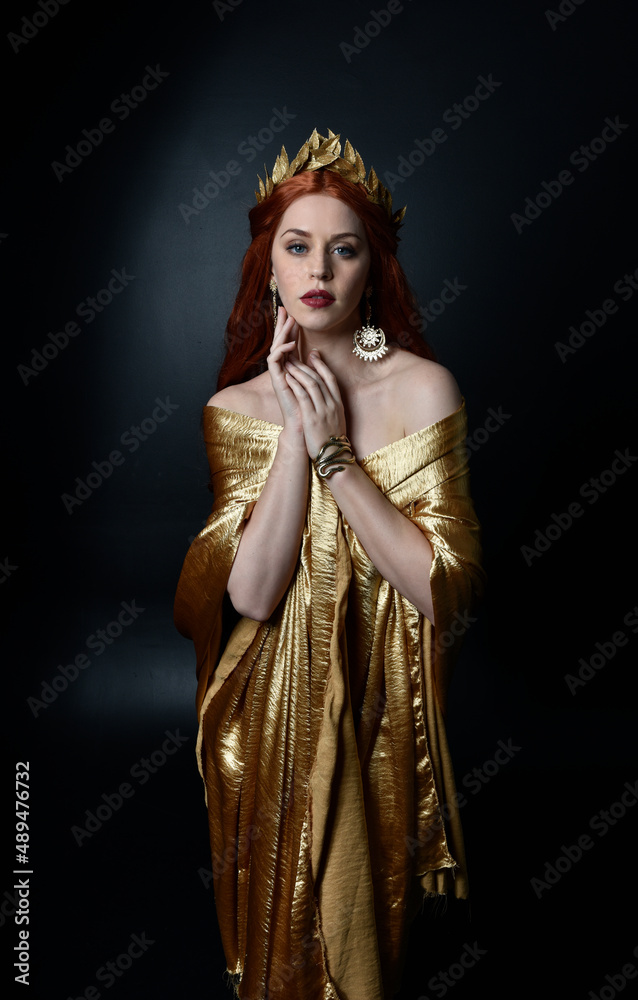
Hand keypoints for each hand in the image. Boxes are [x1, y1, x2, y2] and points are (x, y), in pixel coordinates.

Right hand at [267, 306, 303, 431]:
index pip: (288, 343)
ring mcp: (278, 374)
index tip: (293, 313)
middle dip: (281, 325)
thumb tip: (315, 350)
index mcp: (290, 367)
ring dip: (282, 334)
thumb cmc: (310, 405)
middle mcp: (282, 369)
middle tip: (283, 308)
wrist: (303, 424)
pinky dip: (282, 351)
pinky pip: (274, 360)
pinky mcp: (276, 380)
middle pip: (279, 342)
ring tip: (289, 321)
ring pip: (276, 348)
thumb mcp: (313, 380)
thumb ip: (312, 365)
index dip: (289, 328)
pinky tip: (290, 344)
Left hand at [282, 351, 347, 458]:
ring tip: (288, 363)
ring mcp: (323, 411)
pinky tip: (287, 377)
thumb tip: (325, 397)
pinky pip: (303, 396)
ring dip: (298, 371)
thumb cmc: (332, 441)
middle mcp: (332, 405)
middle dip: (306, 365)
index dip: (321, 364)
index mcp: (339, 404)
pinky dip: (295, 384)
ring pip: (311, 384)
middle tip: (295, 355)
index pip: (331, 378)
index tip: (313, 354)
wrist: (333, 457)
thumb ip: (332, 407)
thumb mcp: (336, 421)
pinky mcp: (312, 418)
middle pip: (319, 378)